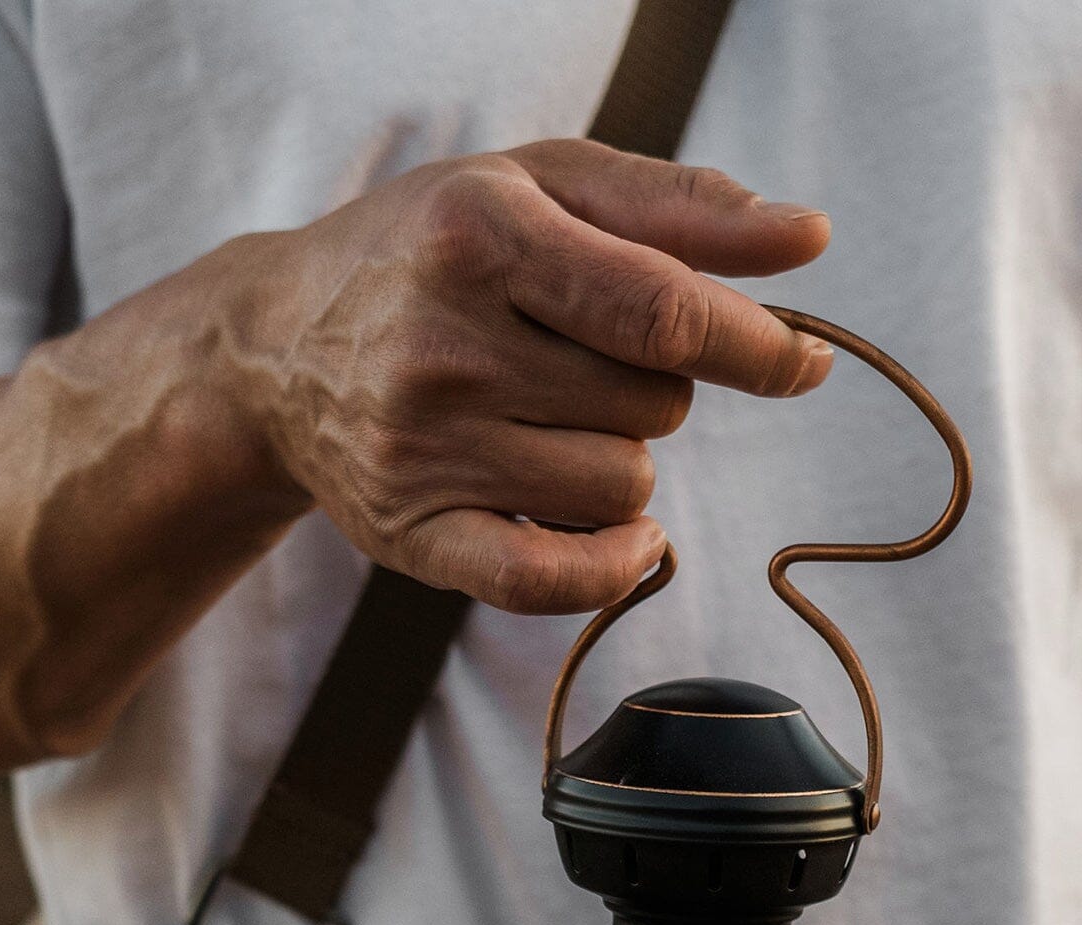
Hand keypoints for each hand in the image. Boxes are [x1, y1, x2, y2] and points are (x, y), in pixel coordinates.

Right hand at [217, 139, 832, 613]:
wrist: (274, 349)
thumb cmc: (427, 252)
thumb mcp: (538, 187)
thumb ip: (678, 208)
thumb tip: (807, 239)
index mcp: (482, 234)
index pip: (662, 310)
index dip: (756, 346)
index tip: (802, 362)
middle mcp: (445, 344)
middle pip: (652, 404)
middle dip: (655, 387)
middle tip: (586, 362)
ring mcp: (424, 448)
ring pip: (621, 486)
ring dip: (622, 461)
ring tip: (556, 421)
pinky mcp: (414, 534)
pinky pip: (549, 579)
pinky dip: (611, 563)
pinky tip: (627, 537)